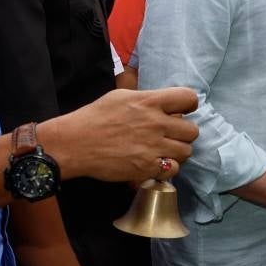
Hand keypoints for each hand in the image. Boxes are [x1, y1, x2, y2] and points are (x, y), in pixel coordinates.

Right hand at [40, 87, 198, 182]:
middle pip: (192, 130)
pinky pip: (173, 169)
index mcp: (149, 102)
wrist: (72, 144)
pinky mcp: (146, 167)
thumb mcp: (120, 96)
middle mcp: (155, 123)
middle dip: (183, 133)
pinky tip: (155, 163)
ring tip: (163, 150)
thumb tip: (166, 103)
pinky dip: (167, 168)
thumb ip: (147, 99)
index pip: (189, 99)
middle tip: (170, 136)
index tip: (181, 111)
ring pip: (186, 151)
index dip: (188, 105)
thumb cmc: (94, 117)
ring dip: (177, 152)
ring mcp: (152, 146)